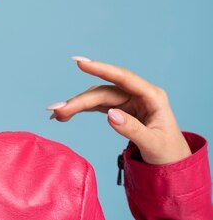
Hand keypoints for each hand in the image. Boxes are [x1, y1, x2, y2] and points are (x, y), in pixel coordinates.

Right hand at [47, 57, 191, 164]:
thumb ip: (133, 129)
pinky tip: (64, 114)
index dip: (101, 69)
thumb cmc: (167, 152)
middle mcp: (137, 94)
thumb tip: (110, 114)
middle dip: (79, 101)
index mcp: (152, 96)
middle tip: (57, 110)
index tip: (81, 63)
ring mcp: (126, 100)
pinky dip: (80, 109)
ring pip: (96, 97)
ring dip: (76, 105)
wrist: (170, 162)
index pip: (124, 78)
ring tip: (56, 114)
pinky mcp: (118, 108)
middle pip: (103, 92)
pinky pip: (95, 105)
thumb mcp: (153, 144)